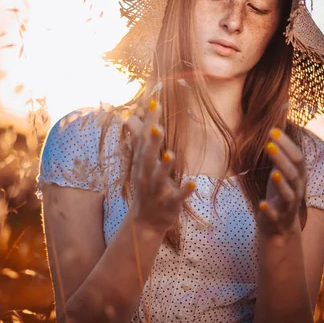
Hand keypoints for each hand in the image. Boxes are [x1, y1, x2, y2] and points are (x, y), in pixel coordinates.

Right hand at [122, 98, 196, 233]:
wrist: (145, 221)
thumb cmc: (145, 185)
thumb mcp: (139, 162)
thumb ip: (138, 139)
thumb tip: (130, 116)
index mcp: (141, 161)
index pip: (144, 138)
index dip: (149, 121)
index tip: (154, 103)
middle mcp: (146, 173)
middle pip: (148, 155)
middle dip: (152, 142)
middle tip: (157, 126)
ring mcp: (156, 189)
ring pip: (159, 176)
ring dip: (164, 166)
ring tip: (170, 154)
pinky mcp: (168, 203)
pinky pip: (177, 197)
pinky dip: (184, 191)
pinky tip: (193, 184)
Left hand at [256, 127, 306, 236]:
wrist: (279, 226)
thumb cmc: (279, 191)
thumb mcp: (281, 168)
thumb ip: (280, 148)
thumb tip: (278, 117)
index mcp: (298, 175)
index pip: (296, 157)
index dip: (286, 143)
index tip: (271, 130)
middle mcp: (297, 188)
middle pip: (294, 172)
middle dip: (282, 157)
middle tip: (269, 142)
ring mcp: (289, 205)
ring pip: (289, 193)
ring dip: (281, 182)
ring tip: (273, 173)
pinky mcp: (278, 218)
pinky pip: (275, 214)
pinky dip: (268, 209)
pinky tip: (261, 204)